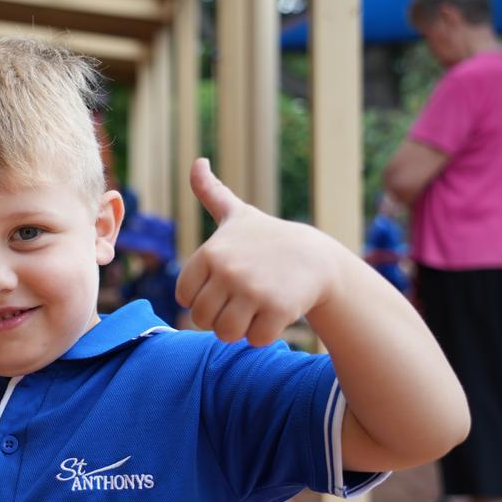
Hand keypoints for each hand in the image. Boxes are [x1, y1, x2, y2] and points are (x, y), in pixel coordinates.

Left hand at [175, 159, 339, 345]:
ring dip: (240, 330)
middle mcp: (227, 271)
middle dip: (220, 318)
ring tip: (254, 311)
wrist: (316, 257)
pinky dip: (264, 335)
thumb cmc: (267, 239)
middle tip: (241, 303)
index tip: (223, 286)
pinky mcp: (278, 309)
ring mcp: (252, 290)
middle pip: (203, 319)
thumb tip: (197, 161)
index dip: (204, 298)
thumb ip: (211, 193)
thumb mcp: (236, 214)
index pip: (186, 298)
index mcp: (209, 253)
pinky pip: (256, 340)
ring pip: (226, 334)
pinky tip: (274, 315)